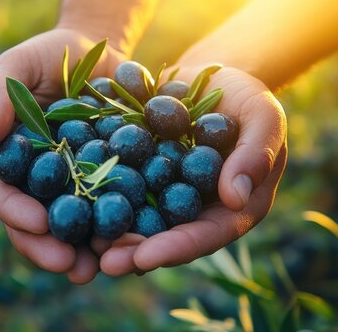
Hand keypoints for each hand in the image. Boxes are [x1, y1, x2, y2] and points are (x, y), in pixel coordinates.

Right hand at [0, 28, 125, 283]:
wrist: (99, 52)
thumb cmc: (50, 54)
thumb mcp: (18, 65)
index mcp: (4, 157)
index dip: (12, 210)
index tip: (37, 222)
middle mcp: (33, 180)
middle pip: (30, 222)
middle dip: (45, 247)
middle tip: (67, 264)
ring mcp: (70, 185)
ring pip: (69, 227)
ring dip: (82, 252)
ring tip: (100, 269)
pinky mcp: (105, 183)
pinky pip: (108, 211)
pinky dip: (117, 231)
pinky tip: (133, 244)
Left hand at [97, 66, 287, 275]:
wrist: (212, 75)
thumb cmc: (248, 98)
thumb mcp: (262, 119)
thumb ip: (255, 155)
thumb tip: (236, 198)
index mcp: (233, 207)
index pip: (207, 235)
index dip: (177, 248)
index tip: (146, 258)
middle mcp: (197, 208)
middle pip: (167, 237)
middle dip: (136, 252)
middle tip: (106, 263)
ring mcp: (166, 192)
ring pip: (139, 219)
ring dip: (113, 233)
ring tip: (85, 244)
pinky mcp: (142, 172)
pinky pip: (121, 187)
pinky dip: (100, 196)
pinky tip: (75, 203)